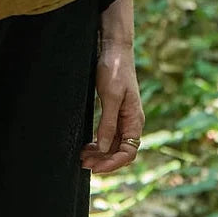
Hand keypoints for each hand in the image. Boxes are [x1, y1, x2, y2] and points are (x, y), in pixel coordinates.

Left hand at [80, 38, 144, 173]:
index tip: (96, 168)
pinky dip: (99, 142)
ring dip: (100, 153)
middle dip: (103, 160)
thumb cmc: (115, 69)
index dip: (113, 163)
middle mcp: (131, 121)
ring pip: (113, 144)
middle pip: (120, 151)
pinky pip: (109, 134)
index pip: (128, 152)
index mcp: (135, 119)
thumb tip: (104, 148)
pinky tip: (87, 145)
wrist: (114, 48)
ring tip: (82, 157)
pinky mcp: (114, 111)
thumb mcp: (110, 96)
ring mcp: (123, 117)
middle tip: (83, 163)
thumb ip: (108, 123)